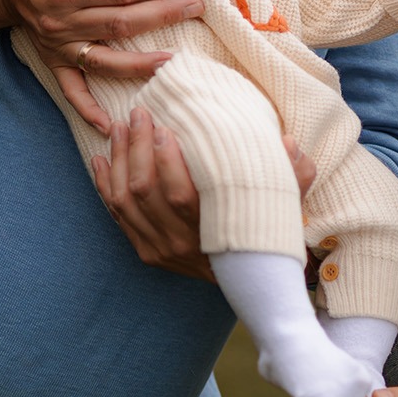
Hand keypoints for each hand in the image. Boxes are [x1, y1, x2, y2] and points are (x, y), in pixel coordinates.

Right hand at [0, 0, 203, 133]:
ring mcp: (58, 46)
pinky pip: (71, 90)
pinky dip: (87, 109)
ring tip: (174, 62)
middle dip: (163, 15)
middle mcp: (61, 20)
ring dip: (141, 64)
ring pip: (106, 60)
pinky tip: (108, 124)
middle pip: (121, 23)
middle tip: (195, 7)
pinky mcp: (54, 61)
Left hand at [91, 111, 315, 278]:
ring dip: (119, 160)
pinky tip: (102, 159)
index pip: (180, 194)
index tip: (164, 127)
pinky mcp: (146, 252)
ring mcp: (160, 250)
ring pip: (125, 200)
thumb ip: (294, 175)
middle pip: (145, 191)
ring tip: (119, 128)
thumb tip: (288, 142)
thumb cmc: (264, 233)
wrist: (249, 282)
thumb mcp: (287, 206)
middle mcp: (181, 245)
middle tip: (138, 114)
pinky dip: (105, 185)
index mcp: (213, 231)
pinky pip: (116, 216)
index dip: (166, 159)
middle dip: (137, 147)